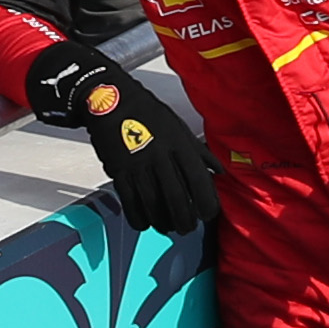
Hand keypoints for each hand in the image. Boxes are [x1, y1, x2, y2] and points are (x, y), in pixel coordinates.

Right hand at [27, 38, 211, 235]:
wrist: (110, 100)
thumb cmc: (146, 112)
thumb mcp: (178, 127)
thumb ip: (199, 151)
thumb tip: (218, 170)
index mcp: (179, 144)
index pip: (199, 180)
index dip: (207, 203)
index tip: (208, 214)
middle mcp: (160, 155)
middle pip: (177, 199)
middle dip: (184, 220)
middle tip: (186, 227)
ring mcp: (138, 165)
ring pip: (153, 205)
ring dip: (162, 222)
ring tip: (167, 226)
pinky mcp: (119, 171)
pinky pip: (130, 203)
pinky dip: (139, 218)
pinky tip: (145, 222)